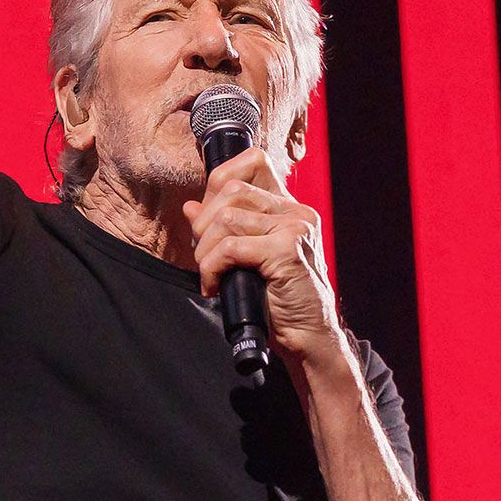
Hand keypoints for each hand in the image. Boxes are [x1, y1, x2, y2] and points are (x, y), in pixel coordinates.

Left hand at [181, 150, 349, 377]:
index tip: (206, 219)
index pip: (253, 162)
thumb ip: (224, 229)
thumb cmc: (279, 302)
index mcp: (289, 209)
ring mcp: (295, 229)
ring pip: (227, 218)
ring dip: (205, 250)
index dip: (218, 181)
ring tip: (210, 274)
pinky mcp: (287, 251)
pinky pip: (230, 247)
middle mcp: (296, 212)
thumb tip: (192, 207)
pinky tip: (215, 287)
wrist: (308, 338)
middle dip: (204, 224)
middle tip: (203, 257)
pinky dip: (212, 268)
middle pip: (231, 189)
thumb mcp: (248, 259)